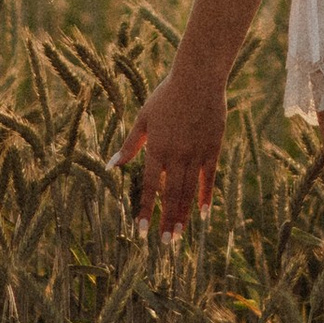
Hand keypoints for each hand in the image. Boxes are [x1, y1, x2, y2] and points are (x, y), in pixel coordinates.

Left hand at [119, 65, 225, 235]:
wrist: (198, 79)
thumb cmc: (167, 96)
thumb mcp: (143, 118)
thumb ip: (129, 145)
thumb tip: (111, 165)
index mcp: (156, 149)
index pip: (150, 187)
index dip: (145, 210)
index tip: (142, 232)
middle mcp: (176, 155)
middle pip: (171, 195)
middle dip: (167, 221)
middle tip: (166, 243)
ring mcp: (196, 154)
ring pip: (189, 191)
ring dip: (184, 215)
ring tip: (180, 235)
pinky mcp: (212, 149)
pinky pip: (209, 178)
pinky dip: (205, 197)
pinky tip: (203, 214)